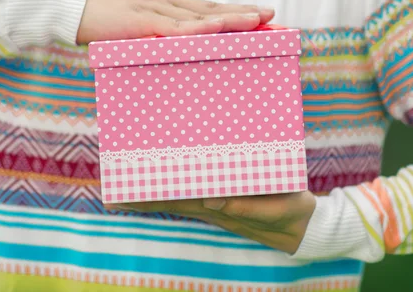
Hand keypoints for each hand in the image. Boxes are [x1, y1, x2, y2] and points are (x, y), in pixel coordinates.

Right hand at [77, 0, 274, 43]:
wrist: (72, 10)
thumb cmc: (104, 24)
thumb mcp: (136, 29)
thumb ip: (158, 38)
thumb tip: (176, 56)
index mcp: (167, 5)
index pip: (206, 8)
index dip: (233, 10)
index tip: (258, 15)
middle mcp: (167, 3)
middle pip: (211, 7)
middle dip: (242, 11)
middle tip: (271, 13)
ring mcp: (155, 9)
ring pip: (200, 14)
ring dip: (230, 17)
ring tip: (257, 19)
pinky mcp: (142, 20)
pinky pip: (174, 26)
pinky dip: (197, 28)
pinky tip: (218, 27)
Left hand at [104, 191, 315, 254]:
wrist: (302, 228)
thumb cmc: (291, 213)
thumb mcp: (277, 208)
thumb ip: (248, 205)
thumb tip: (213, 199)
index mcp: (220, 208)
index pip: (176, 202)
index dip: (149, 199)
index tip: (122, 197)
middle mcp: (211, 208)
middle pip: (169, 202)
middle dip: (140, 199)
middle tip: (110, 195)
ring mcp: (216, 205)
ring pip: (178, 199)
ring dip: (153, 197)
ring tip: (127, 191)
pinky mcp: (225, 200)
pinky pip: (193, 195)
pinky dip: (174, 192)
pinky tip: (166, 184)